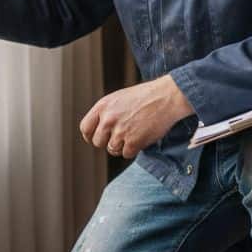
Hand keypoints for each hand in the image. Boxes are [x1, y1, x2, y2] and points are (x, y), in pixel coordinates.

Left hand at [79, 75, 194, 159]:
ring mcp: (120, 131)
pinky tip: (142, 136)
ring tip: (134, 133)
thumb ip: (106, 112)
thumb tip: (98, 129)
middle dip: (108, 142)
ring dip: (122, 146)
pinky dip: (134, 149)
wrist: (166, 97)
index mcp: (103, 106)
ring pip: (112, 149)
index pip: (85, 128)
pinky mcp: (133, 142)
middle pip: (98, 142)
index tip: (97, 138)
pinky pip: (126, 154)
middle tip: (121, 136)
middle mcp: (108, 119)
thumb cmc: (145, 96)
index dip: (91, 135)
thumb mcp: (119, 98)